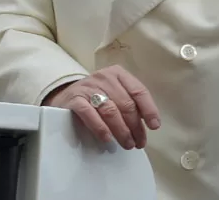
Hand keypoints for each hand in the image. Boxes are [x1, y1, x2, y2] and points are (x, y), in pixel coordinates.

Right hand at [43, 64, 160, 149]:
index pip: (139, 91)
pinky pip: (90, 114)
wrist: (64, 96)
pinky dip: (101, 128)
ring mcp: (88, 87)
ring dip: (121, 131)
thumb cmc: (96, 97)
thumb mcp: (115, 93)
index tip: (154, 126)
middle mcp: (105, 78)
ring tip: (127, 144)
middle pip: (126, 104)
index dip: (149, 110)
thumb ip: (129, 103)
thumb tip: (147, 125)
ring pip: (110, 111)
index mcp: (119, 74)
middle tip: (138, 142)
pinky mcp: (75, 99)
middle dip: (135, 126)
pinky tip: (107, 139)